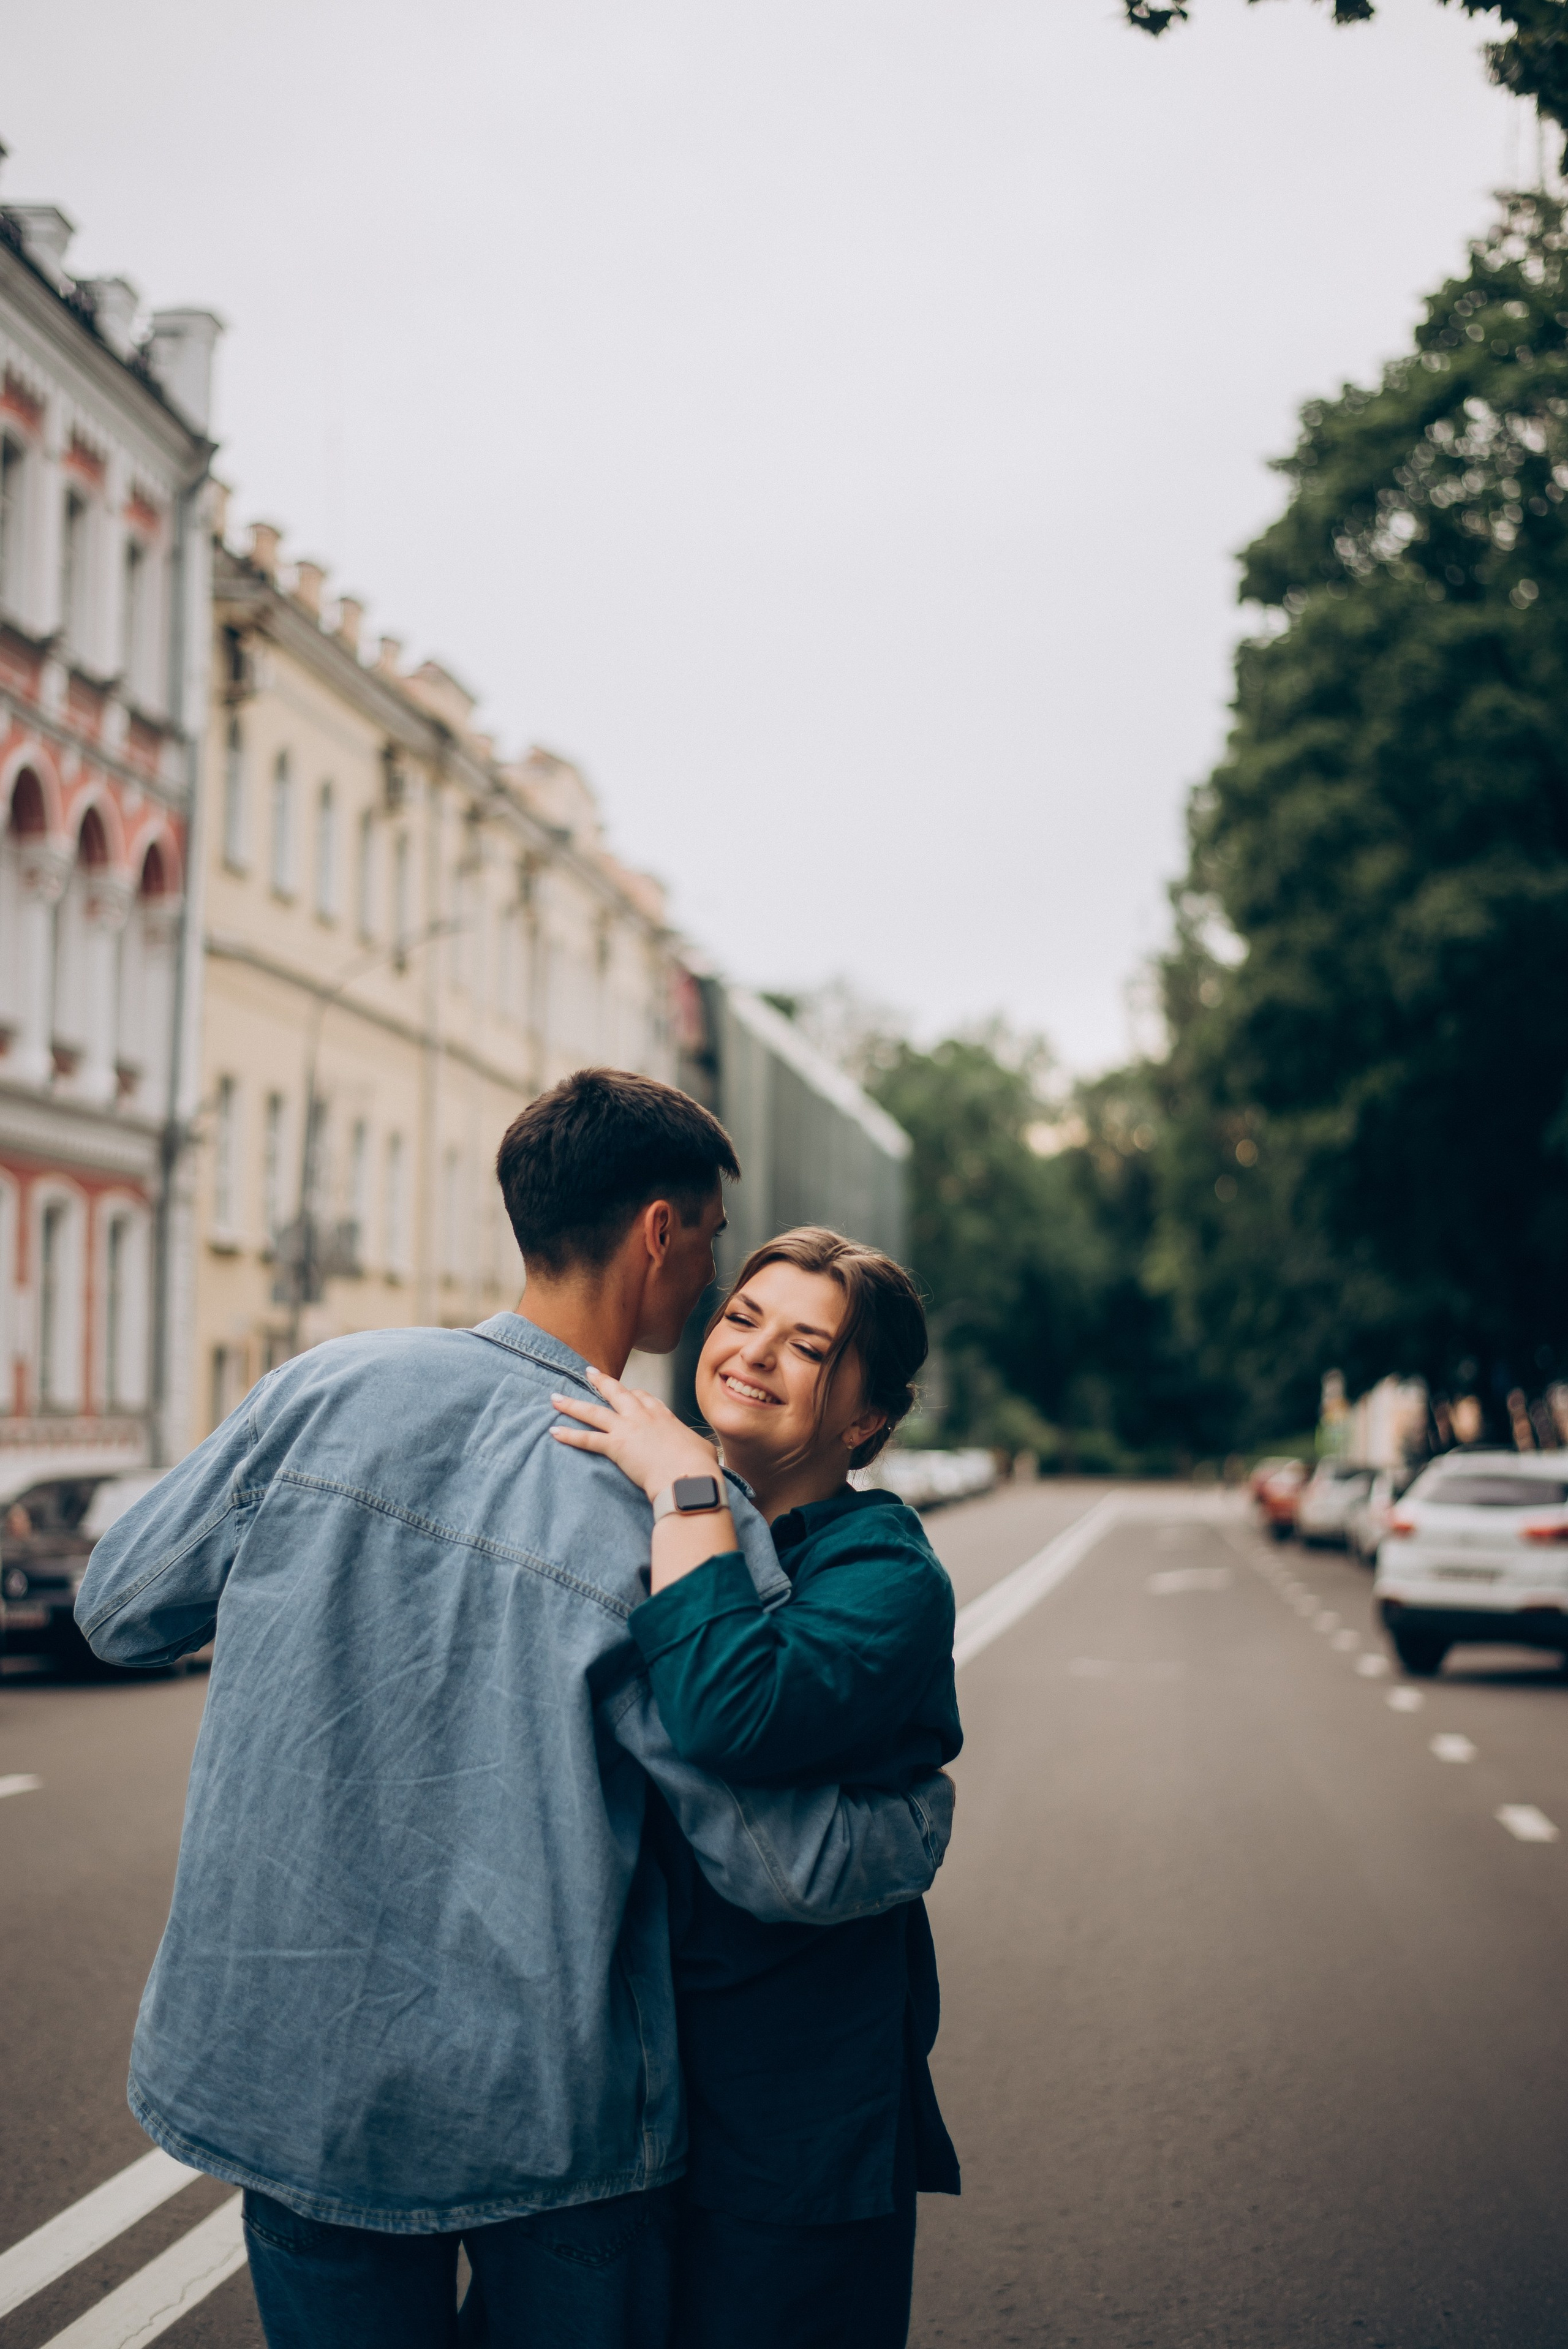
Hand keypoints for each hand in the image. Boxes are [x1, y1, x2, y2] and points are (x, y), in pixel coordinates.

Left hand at [551, 1369, 720, 1502]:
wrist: (689, 1476)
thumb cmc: (699, 1467)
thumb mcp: (703, 1450)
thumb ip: (698, 1447)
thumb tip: (703, 1453)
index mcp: (665, 1417)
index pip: (645, 1398)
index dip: (633, 1394)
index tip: (627, 1391)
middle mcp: (644, 1417)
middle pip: (618, 1393)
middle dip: (602, 1382)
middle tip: (588, 1372)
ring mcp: (628, 1429)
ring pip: (594, 1412)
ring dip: (572, 1404)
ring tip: (555, 1398)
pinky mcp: (617, 1446)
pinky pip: (587, 1439)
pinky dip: (569, 1435)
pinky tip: (554, 1431)